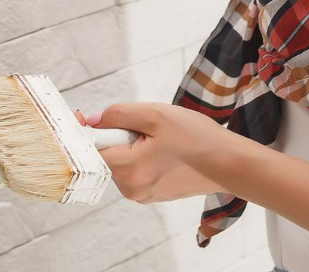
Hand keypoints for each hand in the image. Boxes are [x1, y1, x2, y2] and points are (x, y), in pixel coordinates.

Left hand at [71, 104, 229, 203]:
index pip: (89, 151)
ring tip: (160, 138)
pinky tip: (165, 149)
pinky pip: (136, 170)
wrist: (229, 163)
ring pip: (122, 162)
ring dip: (131, 145)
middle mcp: (131, 188)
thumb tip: (92, 120)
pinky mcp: (153, 194)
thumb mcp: (155, 115)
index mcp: (128, 170)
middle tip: (145, 125)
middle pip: (107, 155)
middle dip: (118, 136)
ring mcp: (142, 194)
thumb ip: (118, 115)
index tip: (79, 116)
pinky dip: (143, 156)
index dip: (83, 131)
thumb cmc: (196, 139)